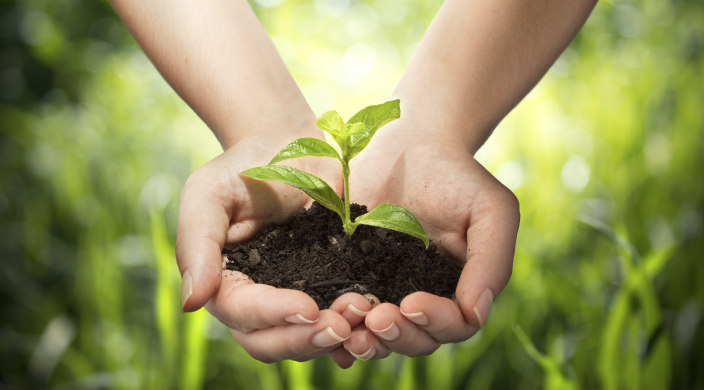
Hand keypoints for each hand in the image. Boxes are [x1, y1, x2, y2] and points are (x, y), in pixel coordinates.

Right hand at [176, 132, 354, 362]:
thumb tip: (192, 304)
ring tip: (362, 315)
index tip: (307, 306)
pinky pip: (335, 319)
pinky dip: (352, 328)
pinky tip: (373, 321)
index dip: (273, 315)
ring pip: (304, 338)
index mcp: (224, 282)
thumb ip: (197, 245)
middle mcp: (256, 299)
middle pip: (270, 342)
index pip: (241, 313)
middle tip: (340, 325)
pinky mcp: (327, 286)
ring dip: (332, 336)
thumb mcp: (208, 195)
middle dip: (305, 339)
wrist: (291, 144)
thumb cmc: (244, 166)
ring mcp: (293, 295)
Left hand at [334, 120, 518, 362]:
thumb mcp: (491, 210)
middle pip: (415, 340)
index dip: (434, 323)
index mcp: (458, 289)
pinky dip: (335, 330)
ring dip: (365, 341)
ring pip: (378, 336)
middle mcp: (422, 297)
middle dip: (395, 336)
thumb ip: (491, 261)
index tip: (411, 302)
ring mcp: (384, 289)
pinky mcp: (349, 275)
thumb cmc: (458, 176)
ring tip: (349, 329)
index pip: (454, 326)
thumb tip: (475, 313)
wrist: (411, 143)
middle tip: (375, 318)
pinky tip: (322, 325)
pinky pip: (343, 313)